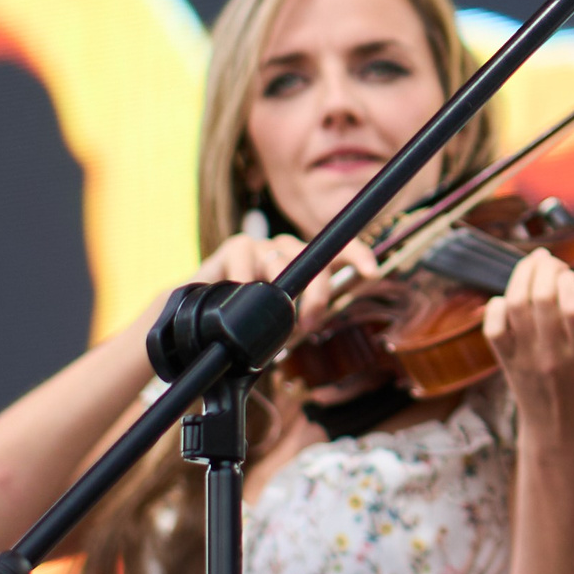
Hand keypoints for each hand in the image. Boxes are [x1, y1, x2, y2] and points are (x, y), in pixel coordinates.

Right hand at [184, 231, 379, 336]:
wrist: (201, 314)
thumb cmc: (248, 319)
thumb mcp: (279, 321)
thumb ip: (298, 319)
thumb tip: (314, 328)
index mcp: (305, 263)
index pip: (340, 252)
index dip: (358, 256)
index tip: (372, 272)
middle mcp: (288, 249)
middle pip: (314, 260)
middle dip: (318, 293)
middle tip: (310, 324)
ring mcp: (264, 245)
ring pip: (281, 261)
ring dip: (280, 293)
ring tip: (273, 317)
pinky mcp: (237, 246)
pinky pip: (245, 258)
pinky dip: (244, 280)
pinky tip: (239, 293)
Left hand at [481, 248, 573, 420]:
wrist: (558, 429)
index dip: (570, 282)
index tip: (571, 276)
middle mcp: (551, 356)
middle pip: (541, 300)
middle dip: (545, 269)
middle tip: (550, 262)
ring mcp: (525, 359)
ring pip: (516, 306)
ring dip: (522, 276)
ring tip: (533, 265)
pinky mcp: (506, 362)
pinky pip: (494, 326)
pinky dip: (498, 305)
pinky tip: (510, 297)